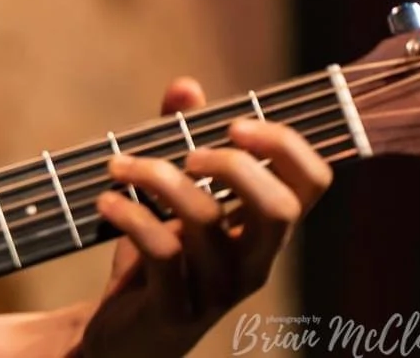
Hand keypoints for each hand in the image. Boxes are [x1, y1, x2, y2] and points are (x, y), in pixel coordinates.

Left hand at [76, 77, 332, 357]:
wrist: (118, 336)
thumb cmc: (154, 258)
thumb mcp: (168, 196)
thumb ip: (179, 137)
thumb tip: (187, 86)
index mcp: (262, 230)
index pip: (314, 184)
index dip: (286, 144)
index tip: (235, 123)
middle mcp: (253, 262)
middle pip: (280, 208)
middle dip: (232, 165)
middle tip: (186, 152)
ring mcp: (219, 290)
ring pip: (207, 219)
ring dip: (156, 175)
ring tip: (118, 166)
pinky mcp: (177, 310)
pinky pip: (164, 252)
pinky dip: (130, 214)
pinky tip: (105, 200)